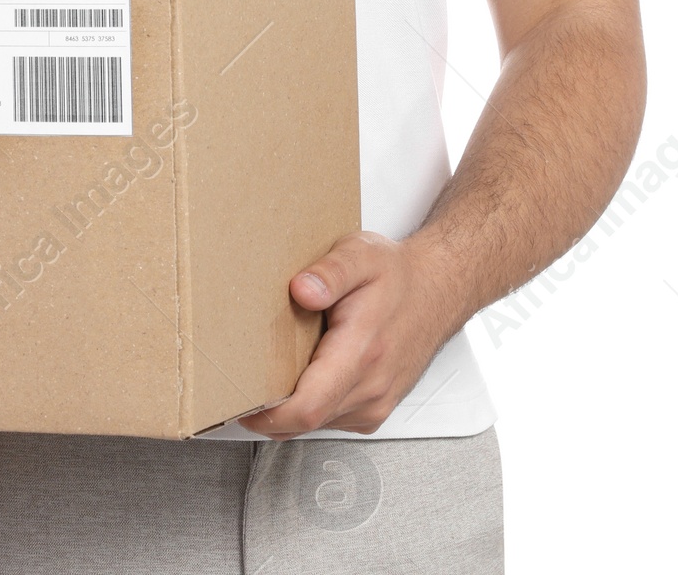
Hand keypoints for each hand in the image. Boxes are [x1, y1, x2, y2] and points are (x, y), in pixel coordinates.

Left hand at [236, 230, 457, 438]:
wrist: (437, 291)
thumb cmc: (397, 276)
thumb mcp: (360, 255)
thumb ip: (330, 271)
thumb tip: (301, 289)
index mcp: (362, 352)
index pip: (308, 407)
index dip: (268, 415)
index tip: (241, 402)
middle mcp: (371, 388)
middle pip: (305, 421)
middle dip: (269, 410)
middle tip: (242, 380)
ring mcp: (374, 404)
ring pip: (317, 423)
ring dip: (290, 406)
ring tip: (275, 368)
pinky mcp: (374, 410)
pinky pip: (331, 419)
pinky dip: (311, 404)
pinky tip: (306, 372)